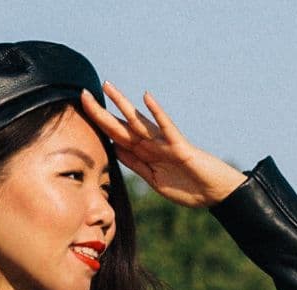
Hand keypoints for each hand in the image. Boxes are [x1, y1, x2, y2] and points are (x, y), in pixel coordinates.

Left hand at [80, 82, 246, 207]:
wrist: (215, 193)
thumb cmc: (188, 187)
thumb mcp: (154, 179)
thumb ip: (135, 164)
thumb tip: (114, 149)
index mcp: (144, 154)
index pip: (116, 137)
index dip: (98, 125)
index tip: (80, 113)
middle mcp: (152, 145)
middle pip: (121, 126)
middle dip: (101, 113)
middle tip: (83, 94)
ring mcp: (165, 144)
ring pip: (139, 122)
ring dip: (122, 105)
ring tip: (107, 87)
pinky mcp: (180, 147)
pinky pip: (166, 128)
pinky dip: (156, 113)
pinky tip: (146, 98)